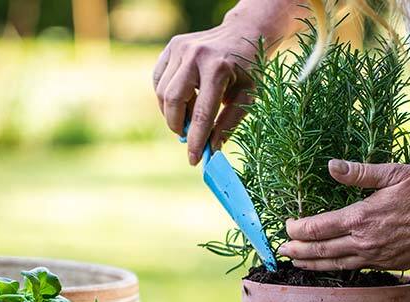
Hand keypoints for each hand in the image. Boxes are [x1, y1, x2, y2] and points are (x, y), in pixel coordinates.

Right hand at [153, 1, 304, 164]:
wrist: (245, 32)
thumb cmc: (250, 69)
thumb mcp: (248, 97)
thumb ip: (228, 123)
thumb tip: (211, 148)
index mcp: (219, 68)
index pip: (202, 113)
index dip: (196, 140)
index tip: (194, 160)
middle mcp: (196, 55)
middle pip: (173, 101)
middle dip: (178, 126)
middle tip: (188, 137)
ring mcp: (180, 48)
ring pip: (162, 92)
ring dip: (172, 112)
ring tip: (190, 115)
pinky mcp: (172, 46)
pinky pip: (159, 80)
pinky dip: (166, 97)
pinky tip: (183, 100)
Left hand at [278, 159, 409, 270]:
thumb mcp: (394, 173)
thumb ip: (360, 173)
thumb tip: (331, 165)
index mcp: (362, 218)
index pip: (318, 228)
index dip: (298, 229)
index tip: (287, 226)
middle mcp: (365, 242)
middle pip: (321, 251)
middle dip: (298, 250)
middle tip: (282, 250)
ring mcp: (377, 256)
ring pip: (337, 265)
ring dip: (313, 264)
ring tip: (297, 263)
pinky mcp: (390, 264)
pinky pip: (357, 269)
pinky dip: (338, 269)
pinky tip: (332, 267)